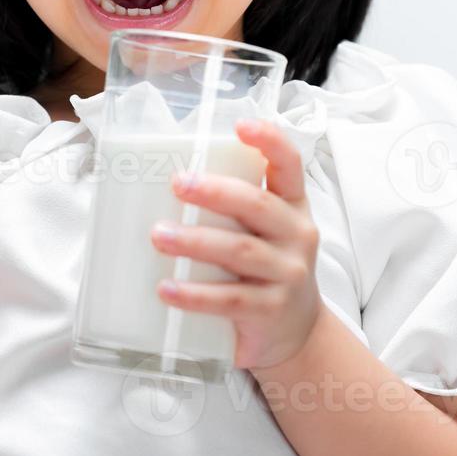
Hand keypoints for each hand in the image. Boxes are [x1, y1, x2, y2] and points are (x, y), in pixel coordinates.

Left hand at [149, 118, 321, 371]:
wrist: (294, 331)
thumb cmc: (263, 267)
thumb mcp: (260, 230)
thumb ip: (230, 207)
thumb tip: (160, 180)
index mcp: (293, 206)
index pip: (289, 165)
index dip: (270, 141)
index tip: (241, 125)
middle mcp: (297, 235)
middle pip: (258, 205)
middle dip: (216, 192)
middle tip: (177, 183)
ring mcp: (288, 274)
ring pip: (240, 251)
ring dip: (195, 241)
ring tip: (159, 235)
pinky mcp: (271, 310)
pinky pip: (229, 299)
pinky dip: (195, 294)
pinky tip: (166, 288)